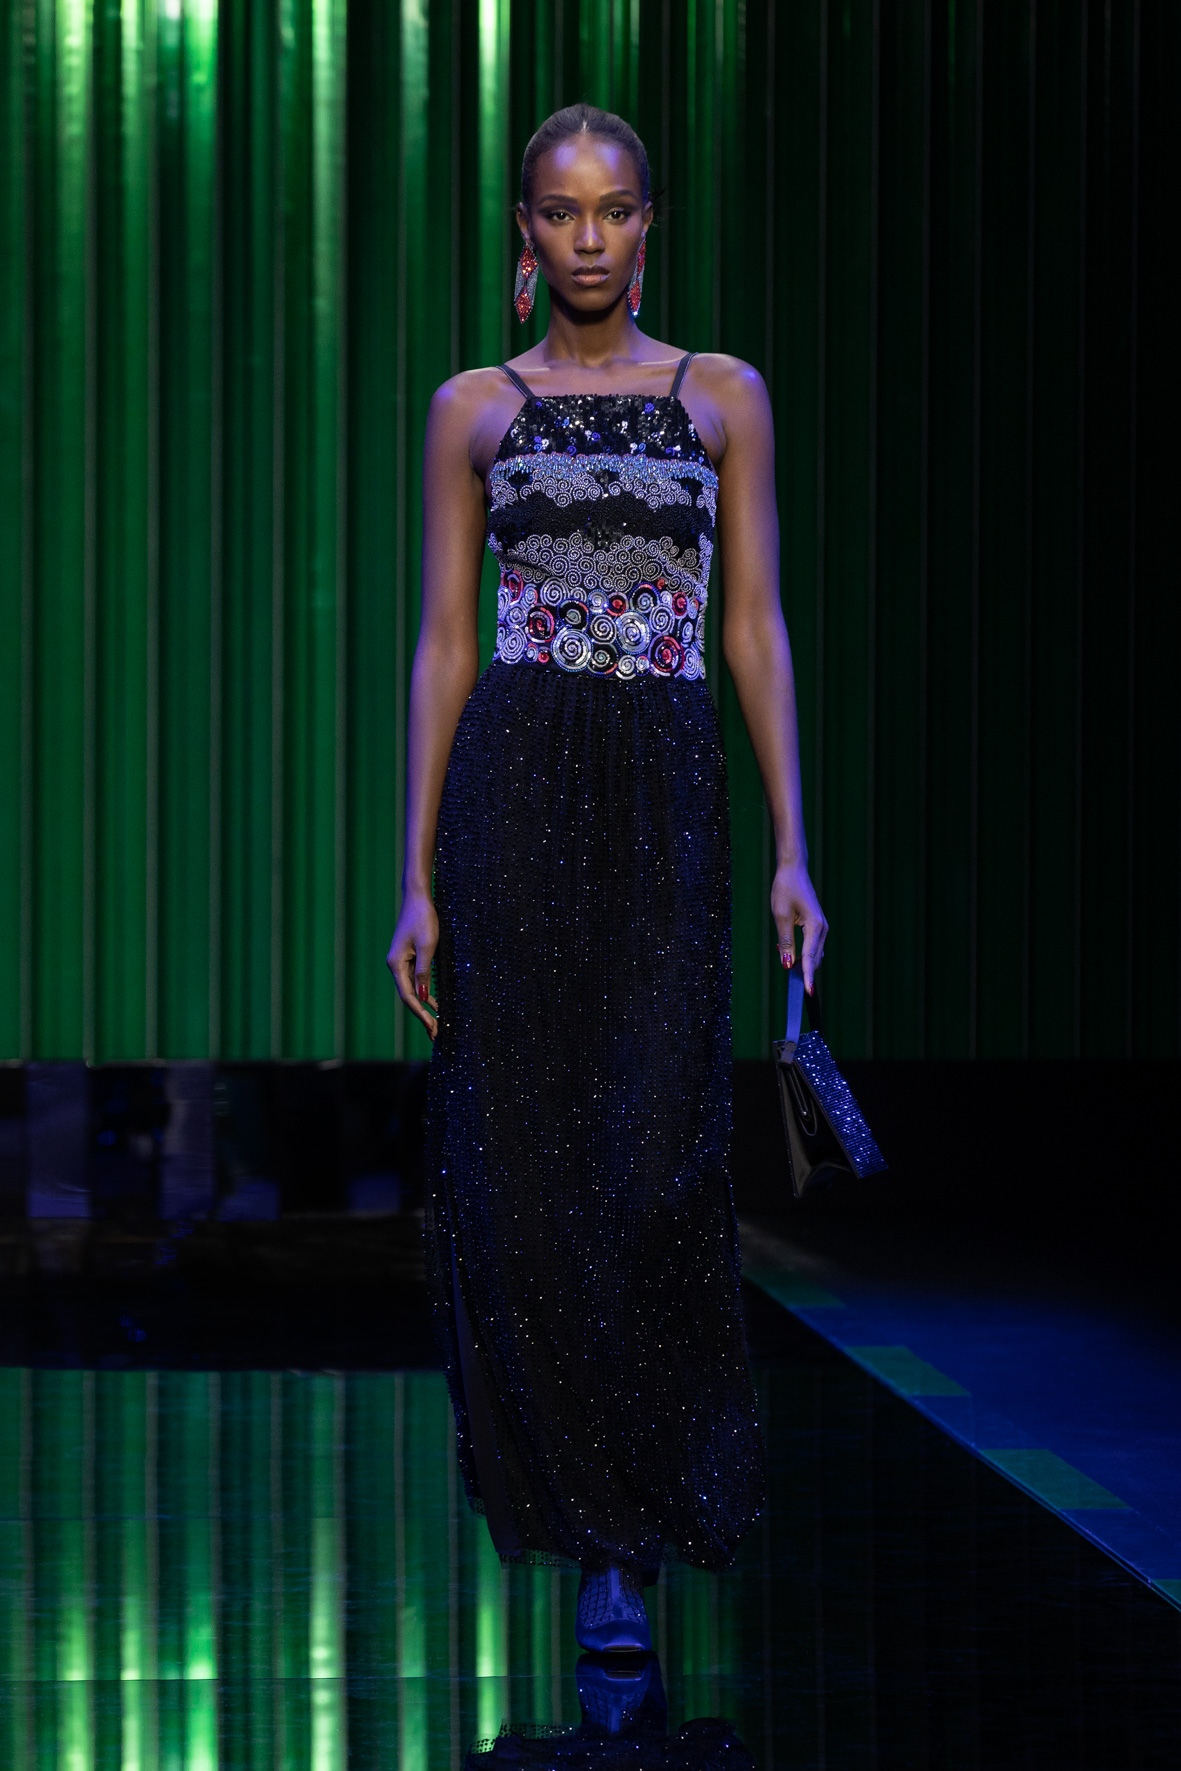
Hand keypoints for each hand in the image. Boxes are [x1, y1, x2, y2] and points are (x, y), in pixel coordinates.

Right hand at [386, 890, 439, 1039]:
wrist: (418, 898)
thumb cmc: (423, 919)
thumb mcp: (427, 946)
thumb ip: (424, 972)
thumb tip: (423, 998)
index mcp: (396, 964)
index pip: (408, 996)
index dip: (420, 1014)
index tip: (433, 1027)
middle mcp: (395, 965)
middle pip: (408, 996)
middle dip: (421, 1016)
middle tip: (435, 1034)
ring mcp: (400, 962)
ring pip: (412, 990)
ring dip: (423, 1007)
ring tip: (435, 1024)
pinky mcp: (407, 957)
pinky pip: (415, 980)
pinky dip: (424, 993)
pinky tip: (433, 1003)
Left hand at [771, 862, 827, 994]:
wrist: (793, 870)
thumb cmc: (786, 889)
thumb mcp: (781, 916)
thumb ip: (785, 942)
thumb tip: (787, 964)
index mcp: (816, 927)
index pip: (810, 958)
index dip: (807, 976)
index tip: (807, 992)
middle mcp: (822, 929)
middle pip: (814, 959)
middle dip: (802, 969)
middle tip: (785, 973)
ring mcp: (821, 928)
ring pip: (813, 953)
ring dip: (800, 960)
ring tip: (782, 954)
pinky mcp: (816, 926)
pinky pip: (810, 946)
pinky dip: (801, 952)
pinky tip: (786, 949)